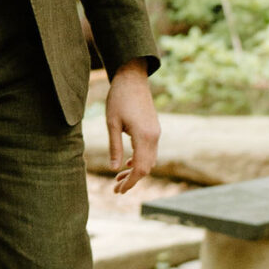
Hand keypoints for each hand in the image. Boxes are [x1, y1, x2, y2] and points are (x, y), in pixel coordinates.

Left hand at [105, 62, 160, 195]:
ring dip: (136, 171)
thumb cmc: (118, 98)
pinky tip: (128, 163)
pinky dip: (140, 160)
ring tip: (118, 178)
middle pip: (146, 167)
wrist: (132, 78)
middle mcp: (154, 136)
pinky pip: (150, 151)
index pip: (140, 168)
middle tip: (116, 189)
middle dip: (132, 180)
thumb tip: (114, 169)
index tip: (118, 191)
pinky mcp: (154, 129)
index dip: (130, 182)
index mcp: (144, 136)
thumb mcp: (112, 123)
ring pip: (150, 160)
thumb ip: (115, 147)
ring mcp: (156, 132)